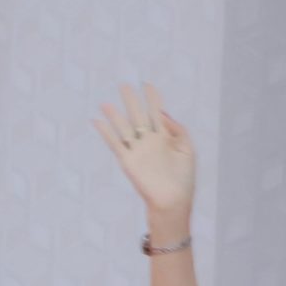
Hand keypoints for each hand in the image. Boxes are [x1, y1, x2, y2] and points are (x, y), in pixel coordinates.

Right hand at [93, 84, 195, 221]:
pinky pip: (115, 144)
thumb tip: (163, 113)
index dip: (152, 98)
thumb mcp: (187, 149)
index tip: (147, 84)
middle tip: (124, 85)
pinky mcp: (128, 162)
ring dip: (115, 116)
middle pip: (138, 116)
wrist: (173, 200)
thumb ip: (177, 129)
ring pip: (123, 128)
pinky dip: (105, 133)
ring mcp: (137, 151)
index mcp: (164, 137)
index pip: (156, 112)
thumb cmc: (184, 178)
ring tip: (106, 103)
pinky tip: (97, 122)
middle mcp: (149, 141)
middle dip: (132, 101)